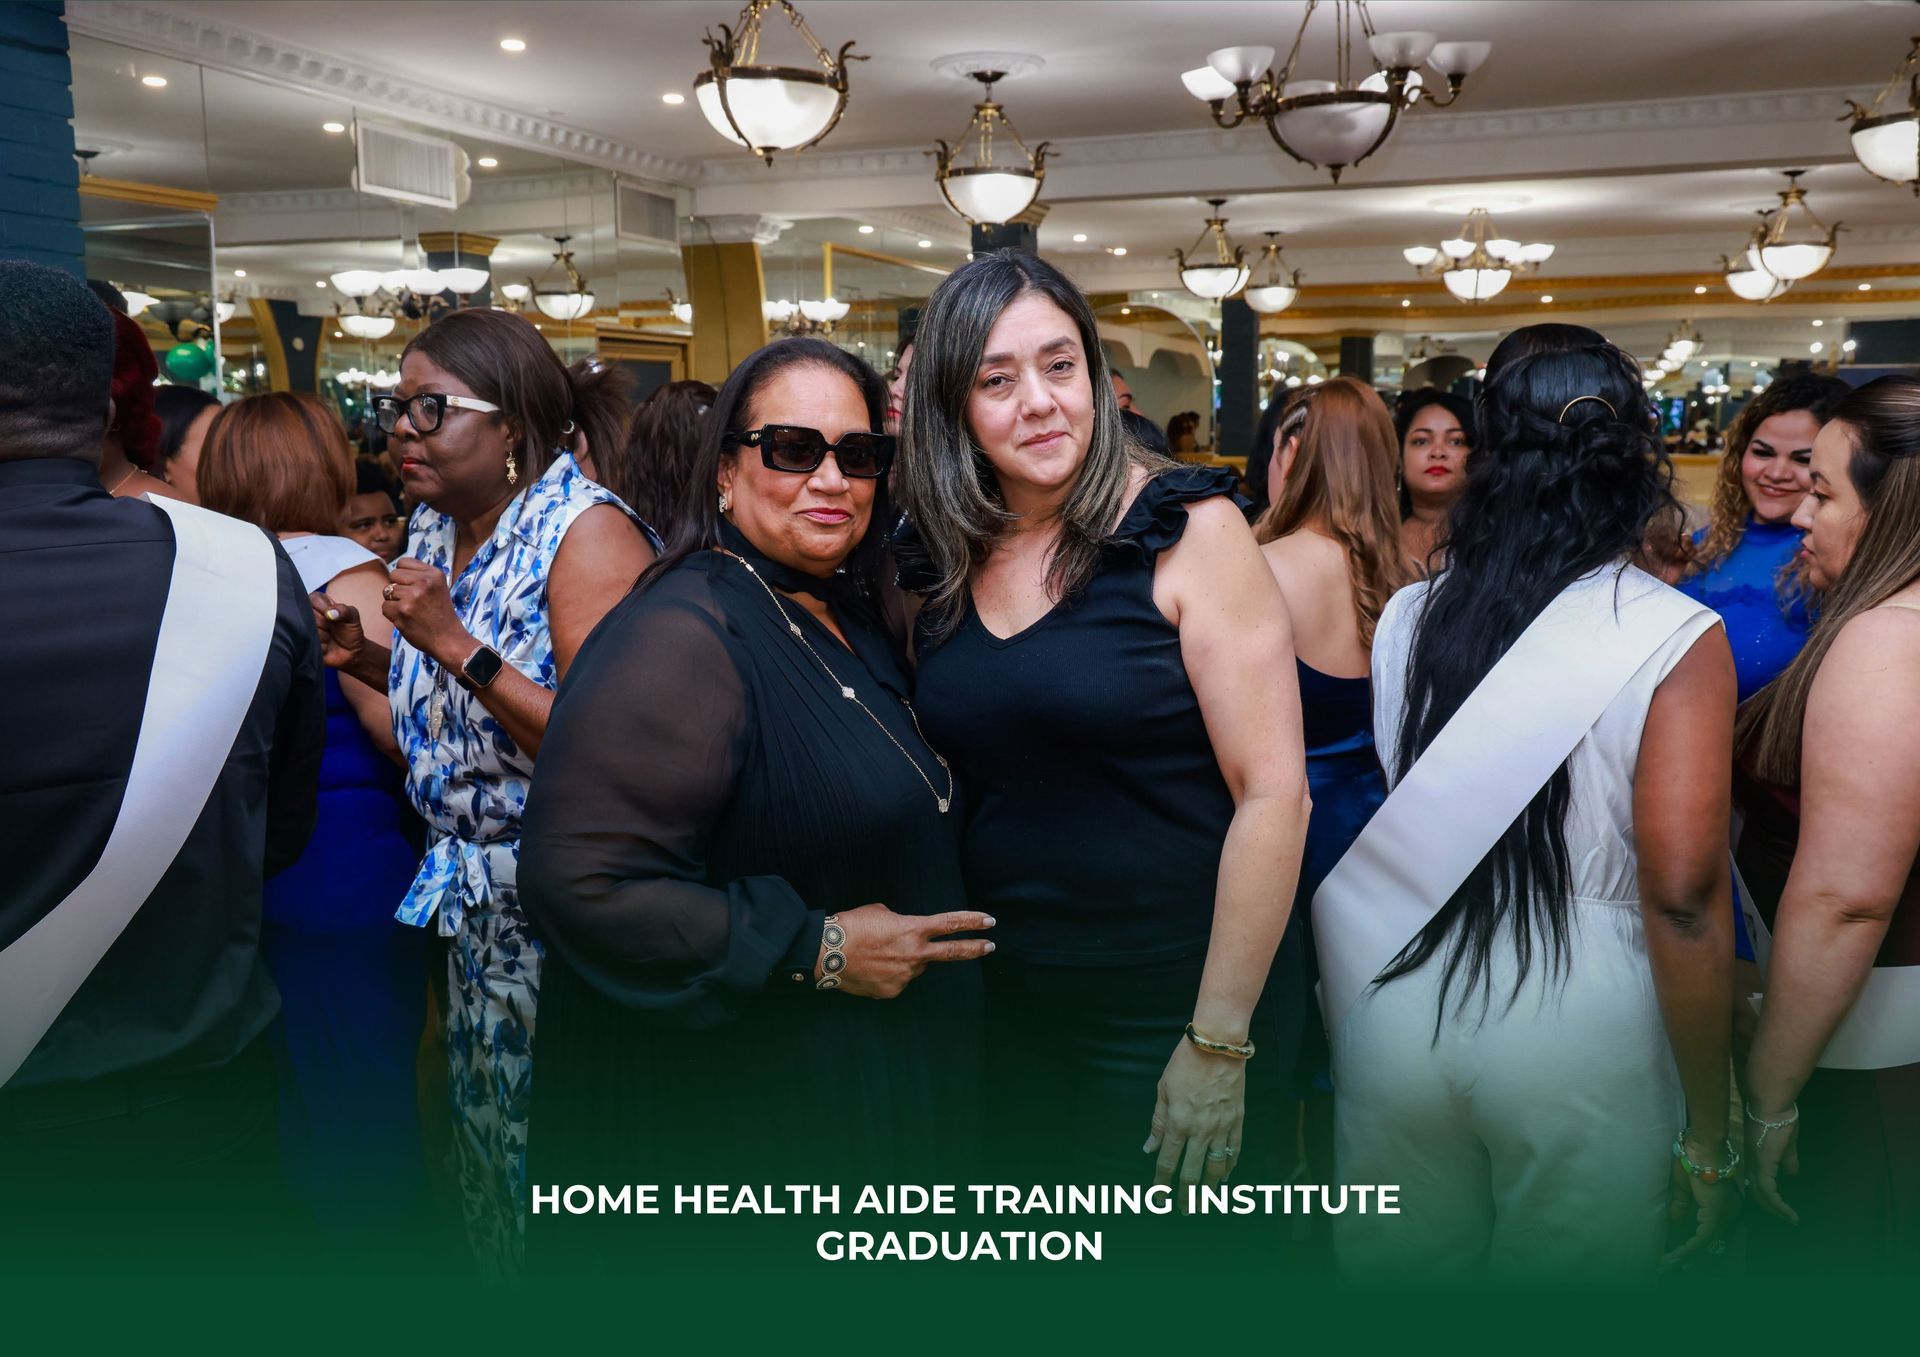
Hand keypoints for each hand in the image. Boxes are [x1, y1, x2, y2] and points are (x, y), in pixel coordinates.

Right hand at [311, 591, 363, 670]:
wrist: (351, 653)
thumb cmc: (349, 631)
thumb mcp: (353, 617)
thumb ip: (344, 610)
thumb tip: (331, 613)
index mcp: (316, 602)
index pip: (314, 600)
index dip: (326, 610)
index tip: (334, 617)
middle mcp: (306, 614)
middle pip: (308, 615)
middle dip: (325, 624)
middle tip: (332, 628)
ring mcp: (303, 629)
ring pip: (308, 631)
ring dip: (323, 637)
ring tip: (328, 638)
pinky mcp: (302, 645)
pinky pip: (309, 645)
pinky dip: (321, 648)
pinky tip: (325, 647)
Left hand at [382, 558, 471, 665]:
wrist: (449, 640)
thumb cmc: (441, 615)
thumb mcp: (438, 588)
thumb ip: (420, 577)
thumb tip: (395, 571)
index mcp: (434, 574)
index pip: (404, 562)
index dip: (403, 575)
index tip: (412, 587)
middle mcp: (424, 581)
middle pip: (393, 574)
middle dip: (397, 587)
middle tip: (411, 601)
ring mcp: (413, 596)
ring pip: (387, 591)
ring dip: (394, 602)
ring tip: (410, 611)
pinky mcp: (402, 610)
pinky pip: (384, 607)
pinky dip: (392, 615)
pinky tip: (406, 619)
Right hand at [826, 905, 994, 998]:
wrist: (827, 952)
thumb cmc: (851, 927)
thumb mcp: (881, 913)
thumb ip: (902, 924)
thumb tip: (907, 936)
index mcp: (913, 929)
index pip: (950, 924)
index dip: (972, 921)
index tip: (989, 921)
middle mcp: (914, 954)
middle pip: (952, 952)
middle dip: (974, 948)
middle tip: (990, 947)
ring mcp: (905, 976)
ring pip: (914, 967)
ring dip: (904, 960)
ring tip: (877, 954)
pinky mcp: (892, 991)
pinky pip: (898, 980)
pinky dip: (889, 974)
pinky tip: (872, 967)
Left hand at [1145, 1038, 1245, 1191]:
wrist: (1217, 1046)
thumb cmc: (1185, 1064)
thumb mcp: (1163, 1090)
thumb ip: (1158, 1122)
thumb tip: (1150, 1147)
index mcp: (1178, 1123)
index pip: (1168, 1163)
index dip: (1161, 1184)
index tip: (1158, 1198)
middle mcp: (1200, 1131)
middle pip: (1192, 1173)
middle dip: (1186, 1196)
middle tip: (1183, 1210)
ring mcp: (1221, 1128)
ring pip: (1216, 1168)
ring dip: (1210, 1189)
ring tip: (1205, 1201)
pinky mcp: (1238, 1121)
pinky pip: (1234, 1151)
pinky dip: (1230, 1167)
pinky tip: (1225, 1177)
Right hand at [1661, 1138, 1740, 1269]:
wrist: (1703, 1147)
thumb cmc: (1693, 1160)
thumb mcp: (1684, 1187)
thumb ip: (1682, 1206)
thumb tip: (1674, 1221)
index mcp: (1721, 1208)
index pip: (1708, 1235)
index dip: (1692, 1249)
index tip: (1678, 1259)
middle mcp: (1727, 1216)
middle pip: (1708, 1245)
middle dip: (1688, 1259)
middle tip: (1670, 1269)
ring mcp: (1723, 1216)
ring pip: (1705, 1245)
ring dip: (1685, 1257)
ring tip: (1668, 1266)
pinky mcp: (1715, 1214)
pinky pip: (1702, 1238)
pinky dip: (1688, 1249)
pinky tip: (1675, 1256)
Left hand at [1745, 1109, 1800, 1224]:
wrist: (1773, 1105)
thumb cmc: (1780, 1118)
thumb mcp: (1786, 1144)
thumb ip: (1787, 1159)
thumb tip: (1791, 1172)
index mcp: (1755, 1156)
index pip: (1756, 1182)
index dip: (1766, 1196)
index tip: (1780, 1207)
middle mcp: (1751, 1162)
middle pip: (1756, 1192)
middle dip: (1770, 1207)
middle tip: (1786, 1218)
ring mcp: (1755, 1164)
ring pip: (1761, 1195)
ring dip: (1776, 1209)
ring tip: (1790, 1219)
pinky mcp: (1762, 1164)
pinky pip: (1768, 1191)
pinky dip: (1778, 1204)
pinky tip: (1788, 1213)